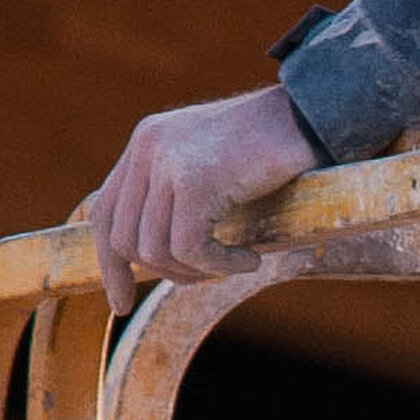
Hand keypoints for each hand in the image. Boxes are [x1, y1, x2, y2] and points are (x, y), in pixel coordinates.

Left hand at [80, 80, 315, 312]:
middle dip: (164, 272)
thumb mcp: (212, 167)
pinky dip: (219, 264)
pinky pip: (189, 248)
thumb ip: (175, 197)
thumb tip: (151, 257)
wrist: (314, 116)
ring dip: (196, 271)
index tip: (122, 303)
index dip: (111, 263)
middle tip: (209, 275)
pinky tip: (251, 259)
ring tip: (234, 262)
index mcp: (147, 141)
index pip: (106, 211)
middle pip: (125, 238)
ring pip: (155, 250)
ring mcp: (167, 160)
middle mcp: (148, 146)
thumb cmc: (276, 148)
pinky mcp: (195, 179)